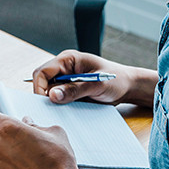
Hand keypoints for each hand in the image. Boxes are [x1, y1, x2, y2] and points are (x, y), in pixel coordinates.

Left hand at [0, 101, 86, 168]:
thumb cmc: (58, 160)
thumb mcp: (54, 132)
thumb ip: (36, 124)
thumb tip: (28, 123)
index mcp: (9, 128)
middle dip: (3, 128)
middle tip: (19, 131)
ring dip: (8, 145)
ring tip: (28, 150)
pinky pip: (1, 162)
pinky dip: (10, 160)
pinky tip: (27, 163)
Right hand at [31, 50, 155, 106]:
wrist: (128, 87)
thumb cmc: (116, 80)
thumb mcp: (97, 85)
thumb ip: (75, 90)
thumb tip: (52, 96)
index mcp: (68, 59)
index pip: (42, 72)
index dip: (40, 88)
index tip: (45, 103)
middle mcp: (63, 68)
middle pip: (42, 82)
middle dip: (46, 96)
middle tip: (56, 108)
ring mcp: (65, 79)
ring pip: (49, 91)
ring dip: (54, 101)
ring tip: (66, 109)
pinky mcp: (69, 89)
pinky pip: (58, 98)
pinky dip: (60, 105)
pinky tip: (70, 109)